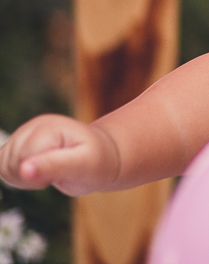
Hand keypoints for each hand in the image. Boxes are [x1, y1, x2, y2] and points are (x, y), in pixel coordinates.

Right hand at [0, 114, 118, 196]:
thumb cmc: (97, 162)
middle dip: (29, 177)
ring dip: (23, 177)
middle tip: (58, 172)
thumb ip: (53, 166)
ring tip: (51, 171)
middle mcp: (33, 126)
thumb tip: (24, 169)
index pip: (21, 160)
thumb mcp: (81, 166)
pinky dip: (17, 176)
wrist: (104, 156)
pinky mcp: (19, 144)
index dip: (36, 175)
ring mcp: (25, 134)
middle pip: (9, 163)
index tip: (61, 170)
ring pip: (3, 166)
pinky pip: (2, 167)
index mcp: (48, 128)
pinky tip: (39, 171)